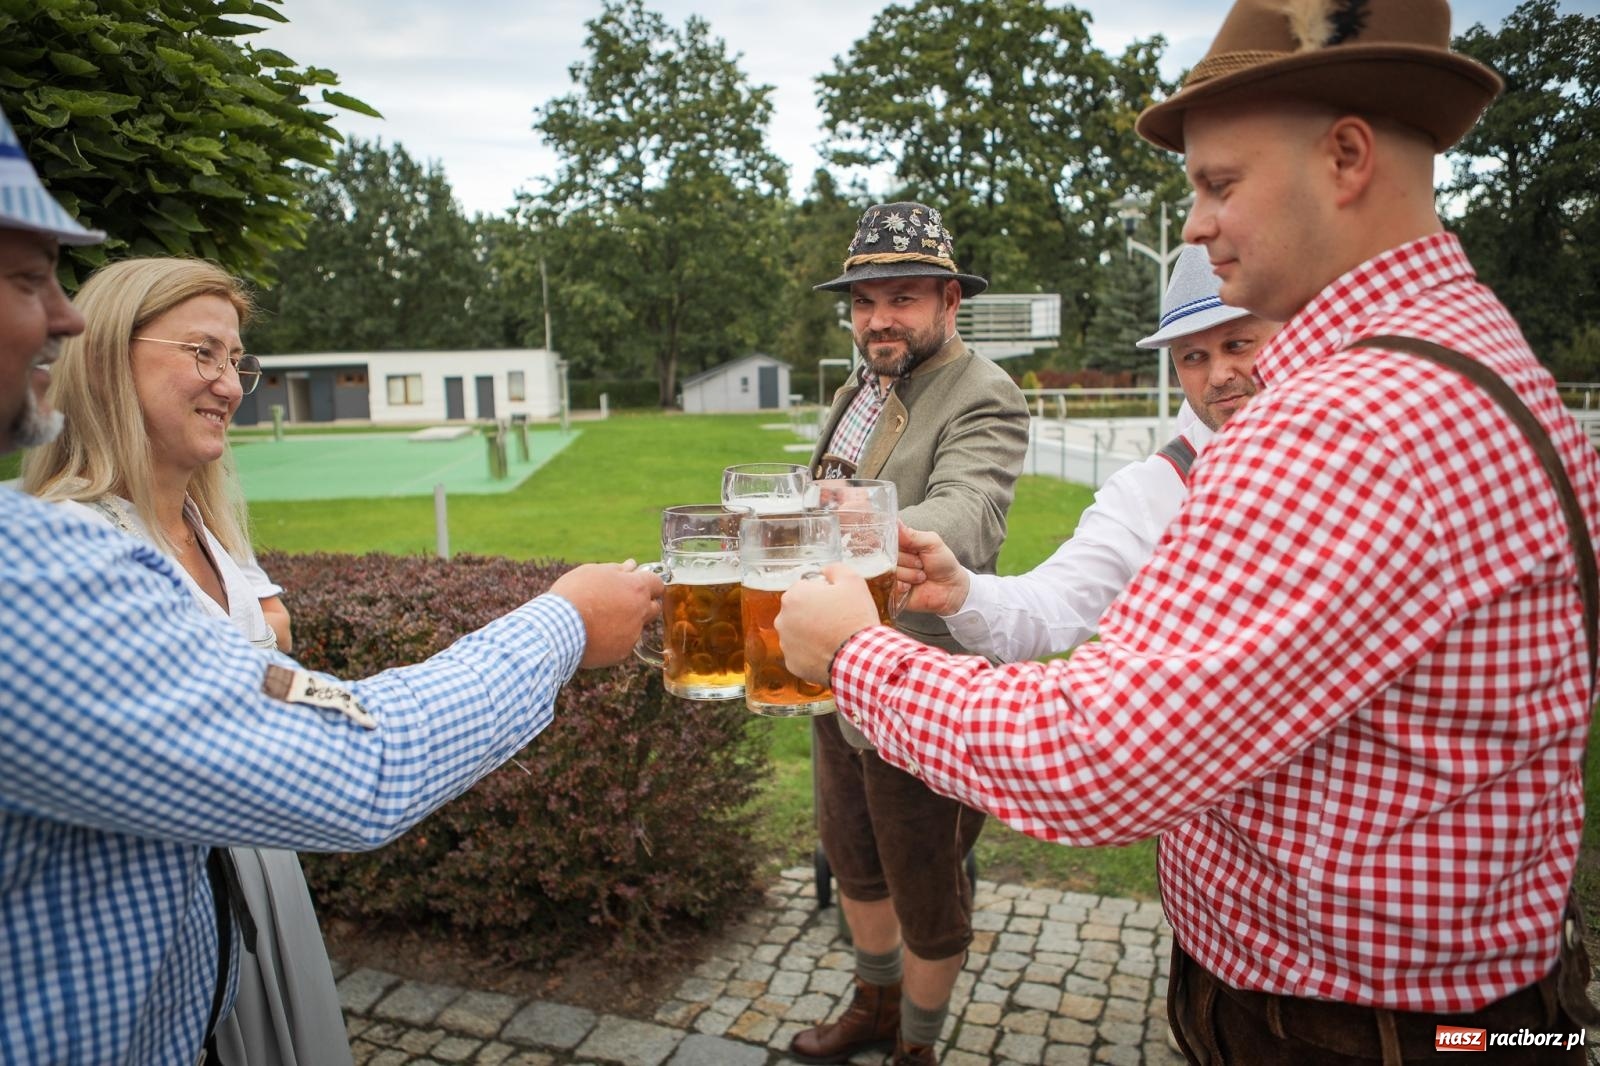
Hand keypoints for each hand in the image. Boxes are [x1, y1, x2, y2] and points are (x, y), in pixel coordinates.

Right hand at [550, 561, 663, 667]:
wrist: (557, 627)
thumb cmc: (574, 594)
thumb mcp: (592, 572)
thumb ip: (617, 570)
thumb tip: (631, 566)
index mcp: (636, 589)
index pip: (657, 582)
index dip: (648, 582)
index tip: (638, 583)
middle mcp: (640, 612)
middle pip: (654, 607)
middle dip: (642, 603)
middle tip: (621, 601)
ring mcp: (633, 635)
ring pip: (637, 627)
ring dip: (626, 623)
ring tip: (600, 620)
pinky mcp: (622, 653)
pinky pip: (623, 644)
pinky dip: (613, 640)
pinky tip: (595, 635)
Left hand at [776, 563, 879, 684]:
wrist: (861, 657)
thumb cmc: (856, 617)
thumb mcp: (853, 581)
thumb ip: (834, 569)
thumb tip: (825, 570)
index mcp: (793, 596)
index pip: (804, 589)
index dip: (821, 595)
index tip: (836, 603)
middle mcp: (783, 620)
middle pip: (797, 612)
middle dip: (812, 614)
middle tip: (835, 621)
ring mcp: (786, 644)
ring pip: (797, 634)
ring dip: (810, 634)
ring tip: (834, 639)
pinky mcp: (791, 664)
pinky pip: (801, 655)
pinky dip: (812, 654)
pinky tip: (829, 653)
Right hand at [895, 523, 970, 616]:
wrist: (951, 588)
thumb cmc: (943, 563)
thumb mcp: (932, 543)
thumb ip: (913, 535)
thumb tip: (896, 522)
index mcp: (901, 543)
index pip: (886, 538)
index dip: (892, 542)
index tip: (906, 547)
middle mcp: (893, 558)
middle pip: (887, 555)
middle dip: (908, 560)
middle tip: (921, 563)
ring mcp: (892, 575)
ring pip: (889, 571)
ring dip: (909, 574)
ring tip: (921, 576)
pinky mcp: (892, 590)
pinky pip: (890, 586)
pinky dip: (903, 586)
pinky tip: (912, 586)